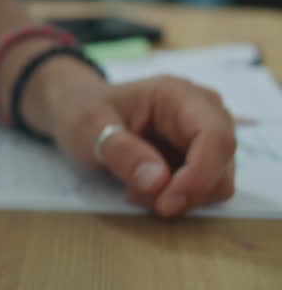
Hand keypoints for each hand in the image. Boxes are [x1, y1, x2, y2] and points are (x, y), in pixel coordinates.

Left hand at [40, 71, 237, 216]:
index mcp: (178, 95)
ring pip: (216, 182)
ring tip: (133, 189)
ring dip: (178, 197)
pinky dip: (176, 197)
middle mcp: (202, 112)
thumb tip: (158, 181)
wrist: (76, 108)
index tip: (167, 202)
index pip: (216, 137)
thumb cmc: (81, 109)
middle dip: (185, 192)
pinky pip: (203, 188)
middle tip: (135, 195)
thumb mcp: (87, 127)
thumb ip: (120, 151)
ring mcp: (203, 135)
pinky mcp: (199, 156)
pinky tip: (142, 188)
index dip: (200, 175)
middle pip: (221, 165)